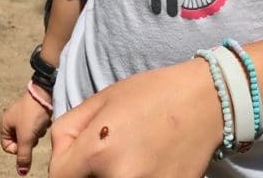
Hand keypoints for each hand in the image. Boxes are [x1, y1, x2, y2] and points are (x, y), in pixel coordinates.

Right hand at [0, 90, 51, 174]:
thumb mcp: (27, 137)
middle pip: (20, 141)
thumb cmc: (32, 113)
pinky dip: (41, 125)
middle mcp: (12, 119)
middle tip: (34, 132)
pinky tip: (44, 119)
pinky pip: (37, 126)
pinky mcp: (34, 112)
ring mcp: (23, 115)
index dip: (17, 149)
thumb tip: (22, 173)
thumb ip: (24, 156)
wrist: (46, 93)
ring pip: (30, 134)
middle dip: (29, 139)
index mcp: (5, 124)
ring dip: (36, 132)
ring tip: (40, 124)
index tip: (27, 143)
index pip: (8, 147)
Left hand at [49, 58, 221, 177]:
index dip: (64, 163)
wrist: (205, 100)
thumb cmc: (152, 93)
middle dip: (87, 172)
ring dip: (110, 176)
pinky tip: (149, 161)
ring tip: (129, 155)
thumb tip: (60, 156)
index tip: (78, 153)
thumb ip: (69, 128)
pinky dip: (139, 176)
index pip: (57, 177)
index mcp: (98, 151)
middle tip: (108, 151)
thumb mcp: (104, 99)